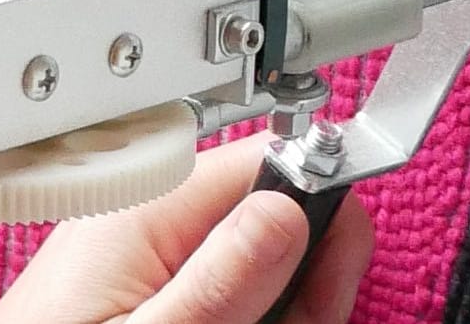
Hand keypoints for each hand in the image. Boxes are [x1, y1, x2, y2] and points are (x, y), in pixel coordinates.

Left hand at [0, 132, 372, 323]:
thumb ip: (224, 278)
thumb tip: (286, 208)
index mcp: (146, 206)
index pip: (269, 161)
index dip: (320, 216)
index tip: (333, 279)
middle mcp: (142, 214)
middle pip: (271, 215)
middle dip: (300, 277)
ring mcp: (139, 249)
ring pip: (253, 259)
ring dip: (272, 306)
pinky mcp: (136, 281)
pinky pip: (215, 282)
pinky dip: (238, 311)